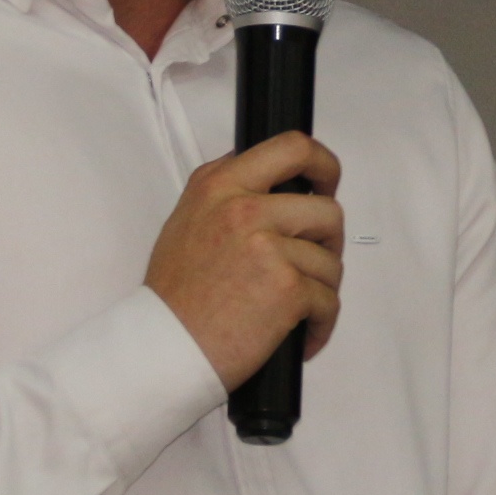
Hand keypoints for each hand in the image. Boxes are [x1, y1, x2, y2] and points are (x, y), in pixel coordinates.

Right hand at [145, 132, 344, 392]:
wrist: (164, 347)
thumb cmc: (175, 296)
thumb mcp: (188, 220)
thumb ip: (228, 194)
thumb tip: (273, 182)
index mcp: (218, 184)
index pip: (292, 147)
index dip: (323, 165)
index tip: (325, 185)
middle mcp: (244, 207)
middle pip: (327, 209)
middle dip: (329, 241)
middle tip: (313, 264)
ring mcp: (268, 246)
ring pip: (331, 261)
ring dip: (321, 289)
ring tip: (295, 309)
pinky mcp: (287, 287)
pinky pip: (329, 301)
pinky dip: (320, 324)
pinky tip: (300, 334)